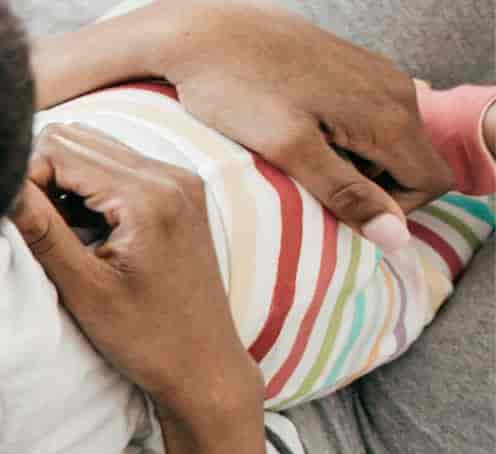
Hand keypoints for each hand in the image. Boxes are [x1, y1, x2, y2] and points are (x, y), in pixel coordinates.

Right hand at [11, 124, 263, 423]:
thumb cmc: (147, 338)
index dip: (25, 179)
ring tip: (61, 231)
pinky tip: (85, 229)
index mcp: (148, 196)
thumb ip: (41, 231)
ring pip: (94, 148)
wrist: (205, 366)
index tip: (19, 225)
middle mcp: (170, 176)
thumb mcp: (84, 289)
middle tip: (37, 228)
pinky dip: (88, 187)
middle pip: (75, 139)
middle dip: (42, 175)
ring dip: (63, 180)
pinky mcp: (179, 192)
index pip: (59, 149)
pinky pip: (117, 166)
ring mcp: (179, 181)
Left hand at [145, 0, 449, 250]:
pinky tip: (298, 127)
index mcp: (390, 115)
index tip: (338, 203)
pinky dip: (343, 133)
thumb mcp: (289, 150)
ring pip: (390, 139)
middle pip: (412, 161)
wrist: (205, 33)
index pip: (431, 183)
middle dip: (369, 182)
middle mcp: (396, 90)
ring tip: (298, 150)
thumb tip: (396, 236)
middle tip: (309, 176)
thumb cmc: (238, 90)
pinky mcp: (355, 65)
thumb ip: (346, 193)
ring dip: (353, 159)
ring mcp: (377, 73)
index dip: (391, 206)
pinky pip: (370, 114)